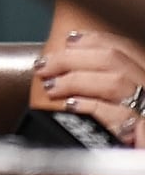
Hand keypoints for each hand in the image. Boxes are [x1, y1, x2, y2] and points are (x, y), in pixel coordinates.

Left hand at [35, 30, 144, 145]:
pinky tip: (70, 106)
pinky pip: (117, 114)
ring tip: (51, 86)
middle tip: (44, 66)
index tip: (68, 40)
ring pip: (115, 82)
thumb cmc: (131, 134)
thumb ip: (109, 80)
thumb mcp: (127, 100)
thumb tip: (70, 62)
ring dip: (76, 80)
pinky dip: (90, 106)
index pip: (125, 48)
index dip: (95, 40)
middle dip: (72, 58)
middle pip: (114, 60)